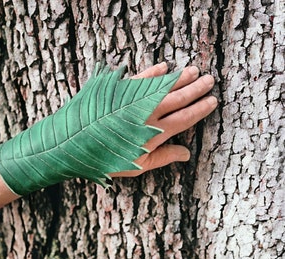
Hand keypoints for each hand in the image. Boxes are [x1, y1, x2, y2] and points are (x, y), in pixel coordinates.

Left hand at [110, 63, 217, 177]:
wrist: (73, 143)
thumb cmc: (106, 158)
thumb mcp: (136, 165)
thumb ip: (162, 158)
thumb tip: (186, 154)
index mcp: (153, 133)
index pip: (184, 118)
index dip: (199, 109)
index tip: (212, 100)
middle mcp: (146, 113)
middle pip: (177, 98)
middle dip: (195, 88)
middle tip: (209, 80)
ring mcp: (132, 100)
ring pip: (162, 86)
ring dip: (178, 78)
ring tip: (193, 70)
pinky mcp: (118, 90)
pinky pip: (139, 78)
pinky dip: (152, 72)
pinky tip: (163, 67)